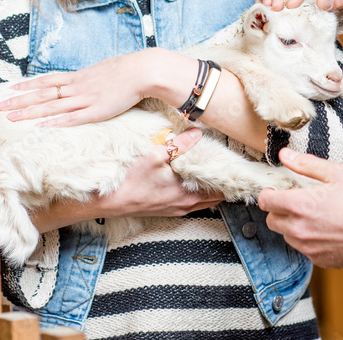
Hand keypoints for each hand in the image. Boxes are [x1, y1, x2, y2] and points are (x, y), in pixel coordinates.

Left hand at [0, 49, 174, 127]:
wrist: (142, 70)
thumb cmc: (126, 70)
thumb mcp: (102, 70)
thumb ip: (90, 77)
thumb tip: (82, 80)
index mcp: (78, 77)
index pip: (47, 81)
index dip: (27, 86)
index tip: (9, 90)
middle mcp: (77, 87)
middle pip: (43, 94)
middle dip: (20, 101)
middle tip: (0, 107)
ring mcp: (85, 99)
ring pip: (52, 107)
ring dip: (30, 113)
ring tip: (11, 118)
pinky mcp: (97, 111)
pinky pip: (72, 118)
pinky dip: (55, 122)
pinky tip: (41, 127)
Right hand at [94, 129, 223, 217]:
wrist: (107, 202)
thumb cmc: (130, 181)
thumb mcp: (155, 156)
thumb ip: (179, 145)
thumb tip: (197, 133)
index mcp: (188, 194)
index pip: (220, 189)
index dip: (228, 177)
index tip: (234, 165)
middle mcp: (186, 206)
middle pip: (215, 196)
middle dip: (221, 181)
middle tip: (226, 164)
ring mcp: (177, 209)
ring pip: (203, 199)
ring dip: (208, 186)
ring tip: (211, 169)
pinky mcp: (168, 210)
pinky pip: (191, 201)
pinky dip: (196, 191)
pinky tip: (191, 178)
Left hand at [258, 147, 342, 267]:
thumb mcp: (337, 173)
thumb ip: (306, 164)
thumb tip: (284, 155)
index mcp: (300, 205)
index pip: (265, 201)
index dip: (269, 193)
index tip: (278, 190)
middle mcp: (299, 229)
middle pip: (271, 220)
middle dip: (279, 210)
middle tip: (297, 201)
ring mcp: (308, 247)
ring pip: (287, 236)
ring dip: (293, 226)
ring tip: (315, 216)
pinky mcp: (318, 259)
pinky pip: (304, 248)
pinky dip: (309, 240)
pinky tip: (327, 230)